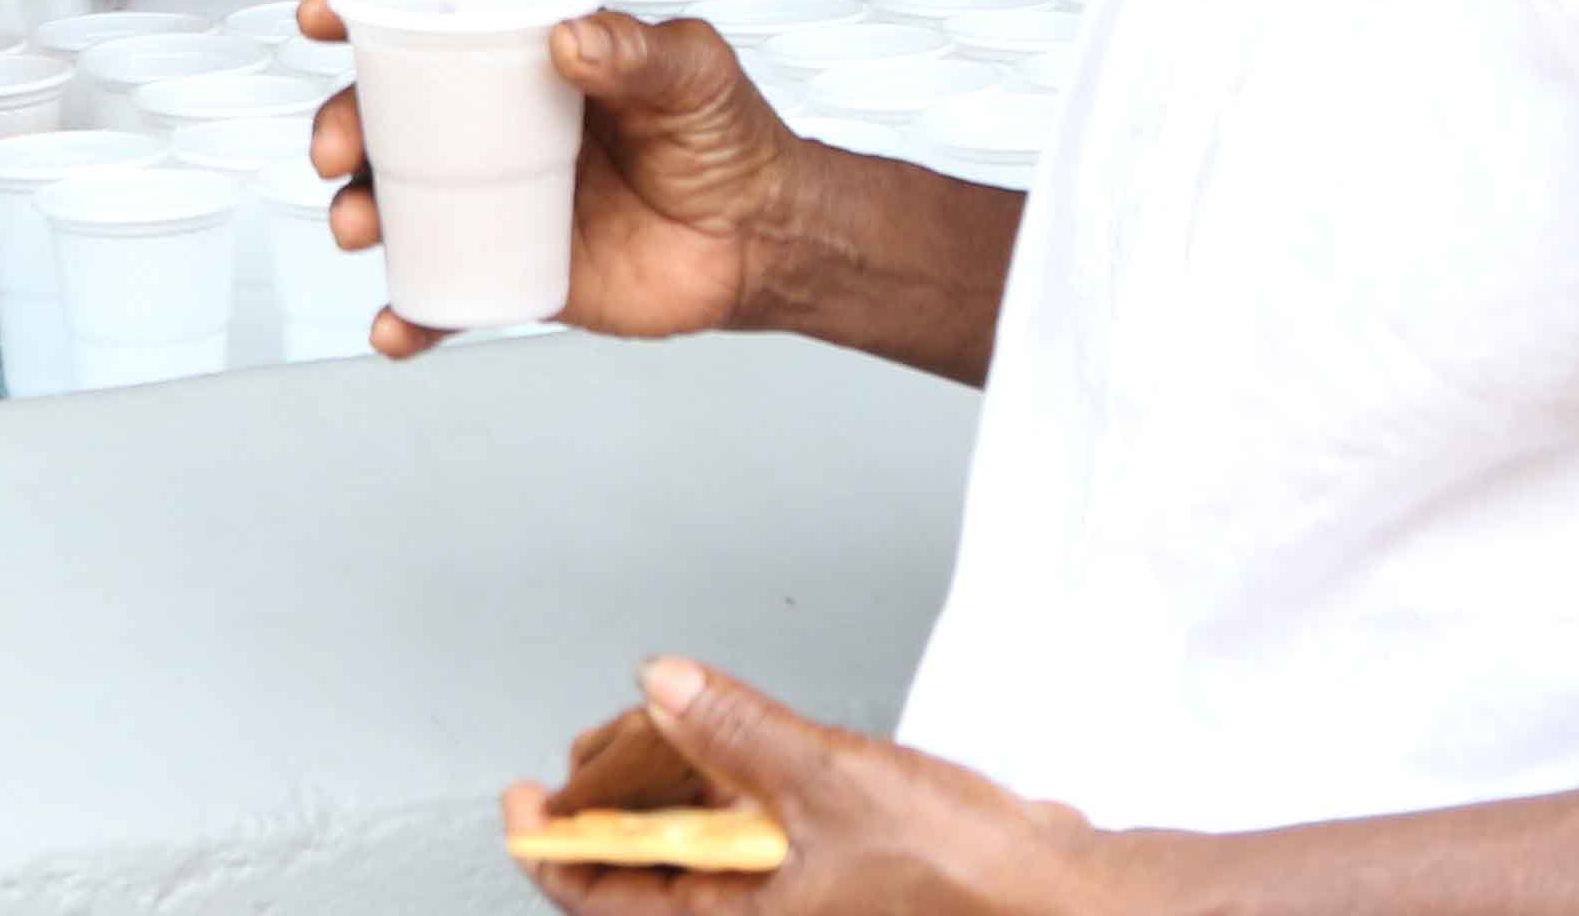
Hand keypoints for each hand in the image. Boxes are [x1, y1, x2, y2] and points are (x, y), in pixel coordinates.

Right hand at [301, 0, 789, 354]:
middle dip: (342, 126)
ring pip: (401, 205)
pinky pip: (446, 293)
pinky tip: (396, 325)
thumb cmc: (729, 139)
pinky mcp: (516, 270)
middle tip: (336, 147)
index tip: (324, 18)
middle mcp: (499, 129)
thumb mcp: (694, 72)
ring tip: (359, 227)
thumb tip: (572, 40)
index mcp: (530, 63)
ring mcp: (500, 202)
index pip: (439, 28)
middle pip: (394, 119)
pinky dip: (410, 314)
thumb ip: (639, 51)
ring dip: (359, 213)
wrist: (763, 240)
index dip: (369, 17)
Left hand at [511, 658, 1151, 915]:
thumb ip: (738, 730)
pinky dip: (734, 799)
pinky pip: (755, 846)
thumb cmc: (962, 875)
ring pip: (702, 859)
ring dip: (673, 799)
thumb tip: (660, 684)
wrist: (1059, 899)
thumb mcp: (830, 781)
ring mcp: (798, 904)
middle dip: (612, 810)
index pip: (604, 899)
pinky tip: (745, 751)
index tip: (520, 798)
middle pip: (649, 878)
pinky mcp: (836, 880)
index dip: (548, 849)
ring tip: (663, 734)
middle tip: (597, 750)